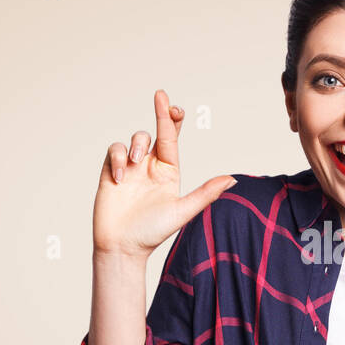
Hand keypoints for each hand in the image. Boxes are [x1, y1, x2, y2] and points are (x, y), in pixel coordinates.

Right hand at [93, 89, 236, 257]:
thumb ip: (206, 193)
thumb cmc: (153, 232)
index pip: (172, 139)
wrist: (123, 247)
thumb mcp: (183, 211)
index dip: (173, 118)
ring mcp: (130, 169)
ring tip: (136, 161)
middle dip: (160, 113)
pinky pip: (114, 151)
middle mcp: (150, 167)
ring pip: (135, 139)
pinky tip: (121, 178)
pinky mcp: (111, 173)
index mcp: (169, 172)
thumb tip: (233, 180)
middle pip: (156, 131)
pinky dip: (117, 159)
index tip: (173, 104)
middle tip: (161, 96)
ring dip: (137, 145)